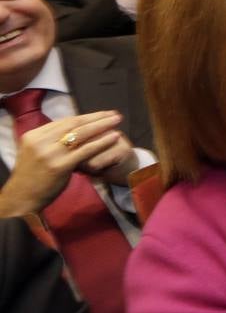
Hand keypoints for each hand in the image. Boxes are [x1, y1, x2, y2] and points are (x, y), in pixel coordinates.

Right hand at [0, 111, 128, 217]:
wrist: (22, 199)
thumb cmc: (32, 176)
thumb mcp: (36, 152)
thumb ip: (50, 140)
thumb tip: (73, 128)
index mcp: (33, 136)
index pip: (64, 121)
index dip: (85, 116)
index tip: (101, 114)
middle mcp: (40, 141)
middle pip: (74, 124)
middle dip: (96, 117)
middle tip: (114, 114)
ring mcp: (50, 153)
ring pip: (81, 134)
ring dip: (102, 125)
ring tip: (117, 120)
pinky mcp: (60, 166)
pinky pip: (86, 150)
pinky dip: (102, 142)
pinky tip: (115, 137)